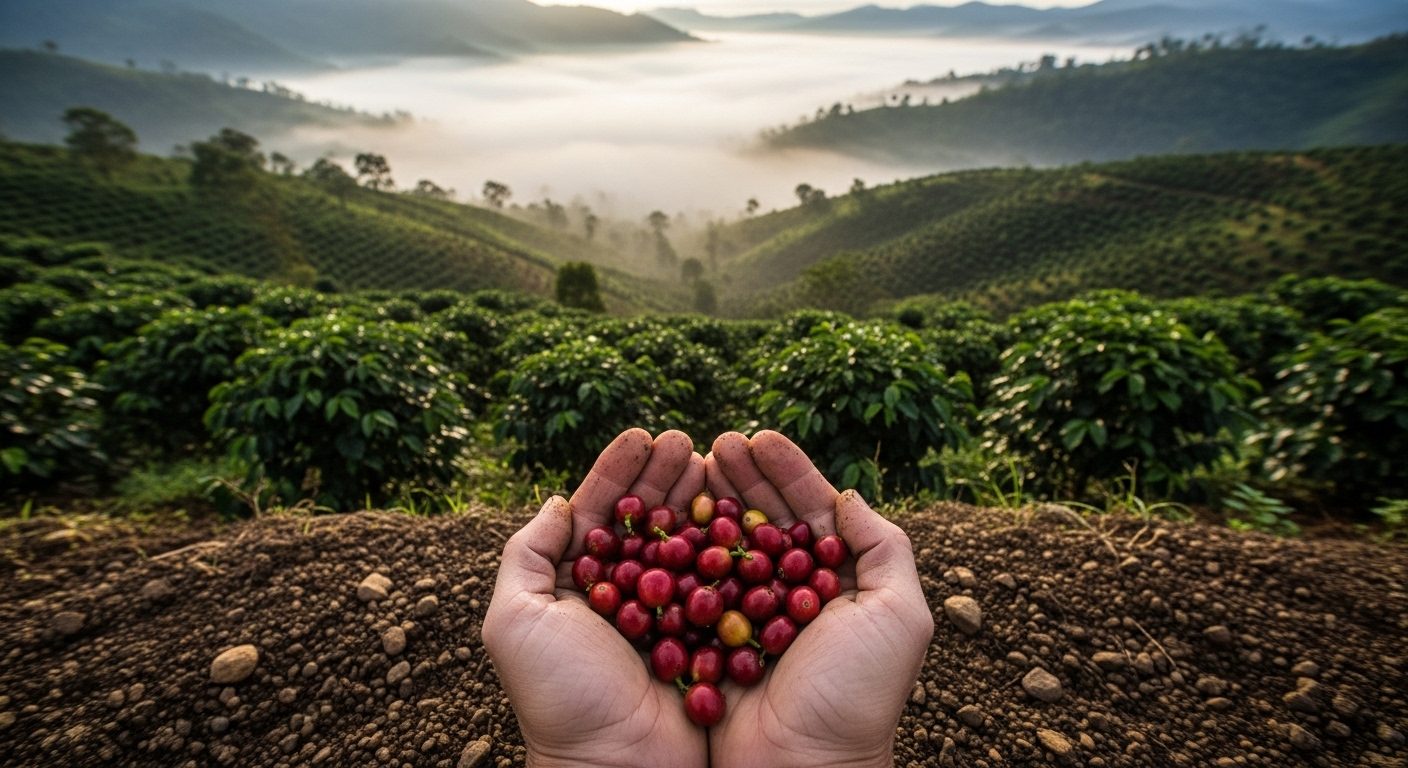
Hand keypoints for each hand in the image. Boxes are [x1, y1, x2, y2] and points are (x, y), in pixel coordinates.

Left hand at [483, 428, 708, 767]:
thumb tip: (557, 502)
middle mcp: (623, 593)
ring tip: (716, 460)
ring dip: (699, 497)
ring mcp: (667, 612)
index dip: (620, 470)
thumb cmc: (559, 696)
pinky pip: (720, 579)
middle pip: (647, 517)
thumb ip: (526, 554)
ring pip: (685, 539)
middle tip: (688, 439)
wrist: (616, 767)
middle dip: (666, 474)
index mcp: (576, 584)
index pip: (599, 511)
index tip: (644, 434)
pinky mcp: (705, 634)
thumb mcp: (515, 620)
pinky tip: (740, 512)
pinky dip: (729, 544)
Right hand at [704, 431, 933, 767]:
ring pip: (726, 542)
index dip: (787, 470)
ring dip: (709, 502)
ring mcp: (747, 613)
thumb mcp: (899, 615)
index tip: (758, 436)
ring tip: (691, 465)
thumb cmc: (857, 695)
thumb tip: (849, 493)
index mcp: (837, 582)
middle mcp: (791, 592)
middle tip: (716, 442)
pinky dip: (679, 549)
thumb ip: (883, 547)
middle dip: (742, 475)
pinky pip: (691, 584)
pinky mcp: (709, 638)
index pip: (812, 509)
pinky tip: (667, 518)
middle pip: (764, 517)